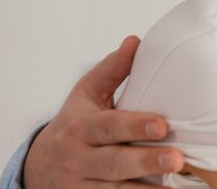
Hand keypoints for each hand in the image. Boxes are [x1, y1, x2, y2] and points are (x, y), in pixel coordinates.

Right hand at [23, 36, 183, 187]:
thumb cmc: (75, 124)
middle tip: (177, 158)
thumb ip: (112, 70)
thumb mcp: (86, 94)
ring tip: (175, 185)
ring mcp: (82, 185)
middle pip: (114, 162)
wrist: (38, 166)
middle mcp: (80, 159)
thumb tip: (135, 41)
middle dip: (145, 161)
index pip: (109, 127)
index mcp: (82, 127)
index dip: (135, 126)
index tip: (162, 125)